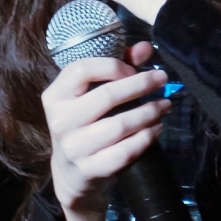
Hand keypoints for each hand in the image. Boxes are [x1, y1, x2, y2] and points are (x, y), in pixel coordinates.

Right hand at [41, 41, 170, 220]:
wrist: (70, 172)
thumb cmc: (85, 121)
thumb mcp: (91, 93)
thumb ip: (118, 67)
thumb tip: (145, 48)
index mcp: (55, 95)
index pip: (82, 69)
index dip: (113, 66)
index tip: (134, 69)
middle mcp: (59, 120)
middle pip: (106, 95)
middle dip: (141, 85)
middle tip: (162, 80)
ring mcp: (73, 148)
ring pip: (120, 125)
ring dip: (149, 113)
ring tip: (164, 105)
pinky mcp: (88, 170)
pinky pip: (124, 152)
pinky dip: (145, 138)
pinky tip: (156, 129)